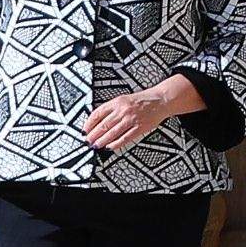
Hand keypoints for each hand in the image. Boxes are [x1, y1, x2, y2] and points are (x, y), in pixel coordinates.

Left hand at [78, 76, 195, 152]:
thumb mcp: (124, 99)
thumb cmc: (142, 100)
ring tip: (96, 145)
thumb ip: (111, 109)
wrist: (160, 100)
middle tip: (88, 141)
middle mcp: (123, 110)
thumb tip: (97, 121)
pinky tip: (110, 147)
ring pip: (112, 133)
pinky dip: (116, 144)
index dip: (89, 123)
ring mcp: (132, 119)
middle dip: (93, 135)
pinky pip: (125, 138)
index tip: (84, 130)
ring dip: (102, 141)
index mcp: (118, 102)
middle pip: (103, 125)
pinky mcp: (140, 127)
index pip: (98, 113)